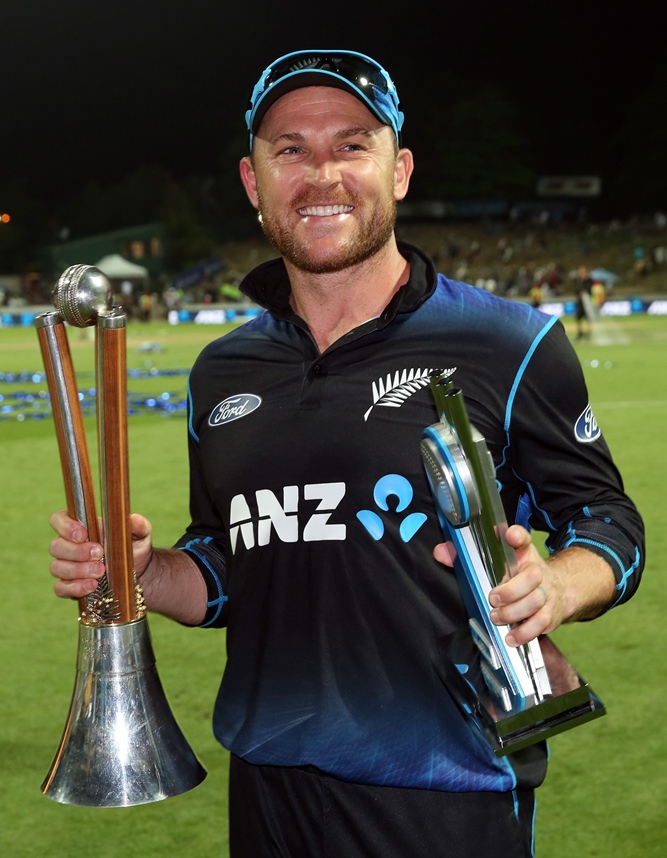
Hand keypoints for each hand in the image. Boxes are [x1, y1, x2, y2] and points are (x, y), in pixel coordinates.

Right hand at [49, 510, 152, 600]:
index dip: (65, 526)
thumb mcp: (141, 535)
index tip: (84, 535)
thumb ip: (139, 526)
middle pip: (56, 546)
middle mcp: (69, 546)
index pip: (58, 520)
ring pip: (57, 567)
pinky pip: (61, 588)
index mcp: (81, 527)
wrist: (138, 573)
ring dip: (78, 570)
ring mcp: (67, 567)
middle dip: (77, 551)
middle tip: (99, 554)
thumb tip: (134, 519)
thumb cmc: (133, 548)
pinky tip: (92, 586)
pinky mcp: (69, 586)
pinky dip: (75, 588)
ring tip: (101, 571)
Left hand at [433, 525, 568, 647]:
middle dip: (511, 590)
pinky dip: (525, 633)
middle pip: (532, 577)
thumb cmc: (520, 575)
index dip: (517, 536)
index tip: (509, 535)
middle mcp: (538, 571)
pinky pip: (541, 623)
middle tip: (492, 599)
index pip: (523, 539)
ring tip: (496, 618)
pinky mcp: (551, 614)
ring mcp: (547, 593)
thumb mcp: (499, 562)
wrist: (559, 590)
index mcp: (523, 554)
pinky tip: (510, 637)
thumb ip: (467, 556)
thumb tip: (440, 552)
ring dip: (514, 613)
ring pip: (536, 601)